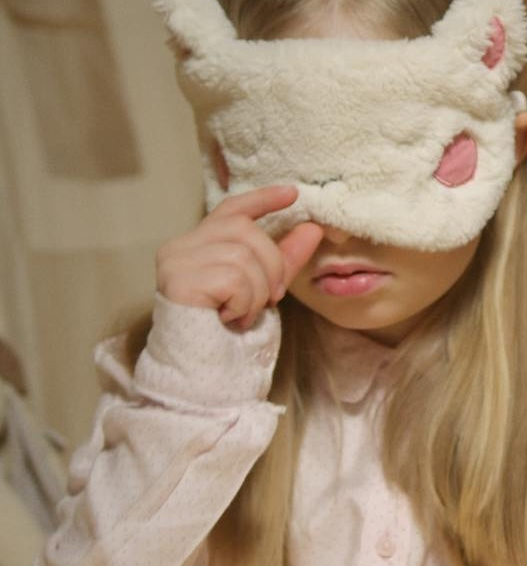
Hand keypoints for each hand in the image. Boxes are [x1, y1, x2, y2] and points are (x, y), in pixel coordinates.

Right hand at [156, 186, 324, 329]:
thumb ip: (284, 258)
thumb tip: (313, 228)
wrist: (199, 371)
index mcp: (197, 244)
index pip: (231, 209)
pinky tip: (230, 319)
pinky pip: (233, 279)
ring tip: (243, 314)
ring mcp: (175, 262)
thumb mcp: (262, 288)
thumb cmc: (226, 330)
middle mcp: (179, 247)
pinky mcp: (178, 281)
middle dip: (270, 265)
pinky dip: (244, 303)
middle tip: (269, 298)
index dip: (262, 199)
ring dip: (257, 291)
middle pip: (244, 230)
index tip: (292, 194)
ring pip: (242, 255)